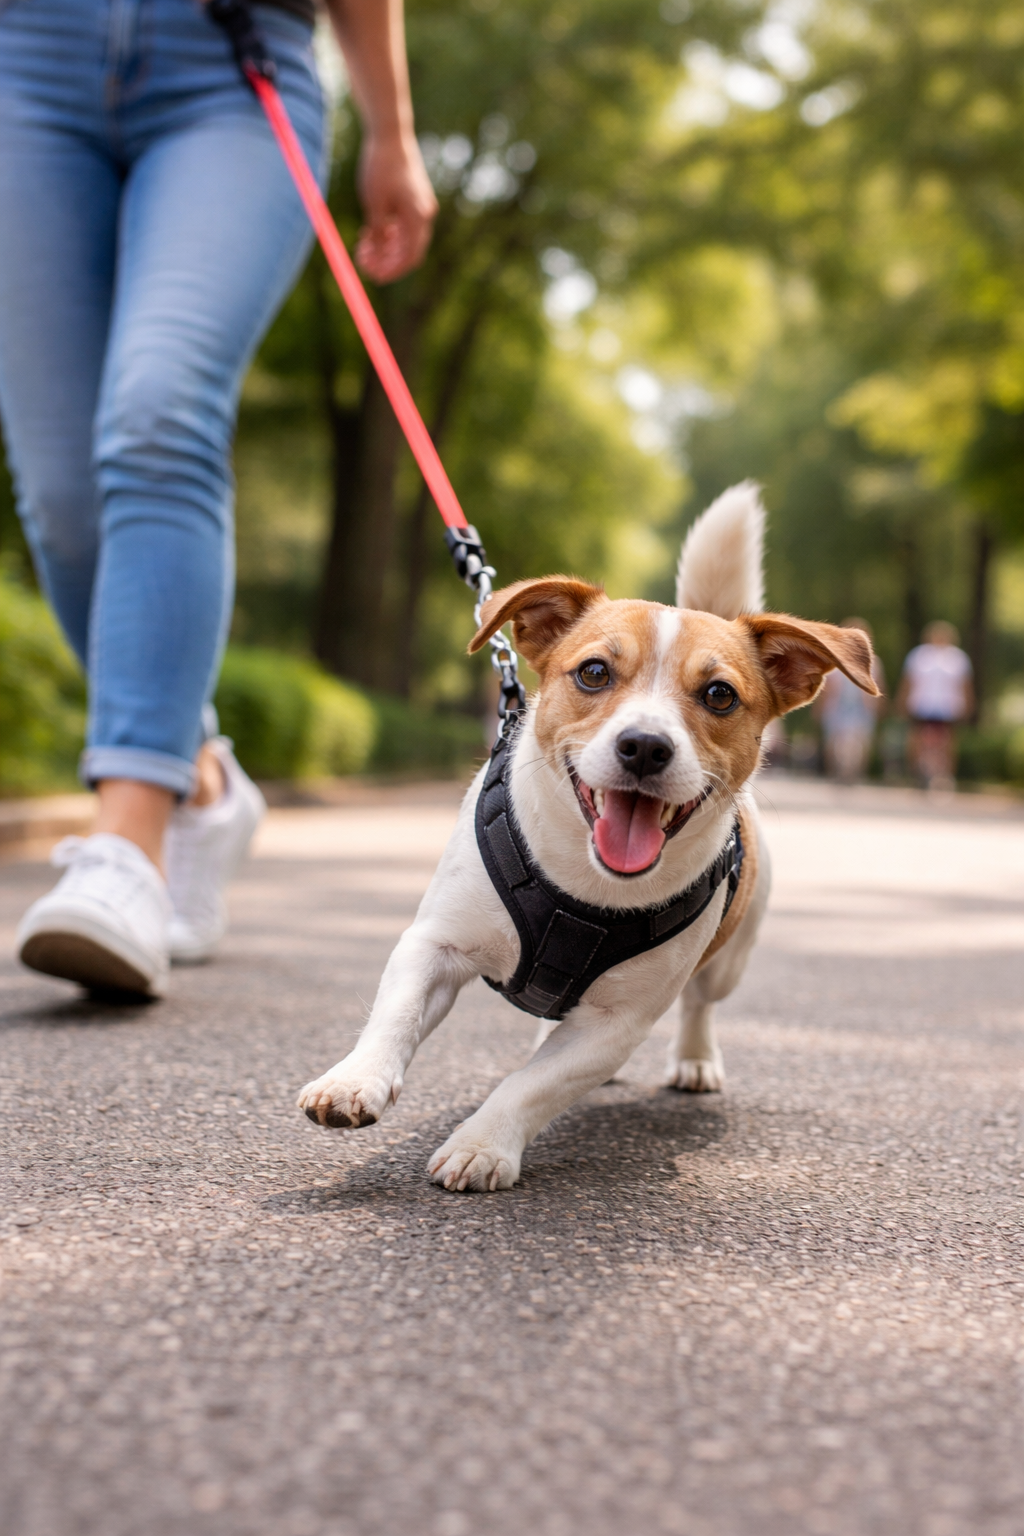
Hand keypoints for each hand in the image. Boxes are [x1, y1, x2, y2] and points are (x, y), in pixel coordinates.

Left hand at [356, 132, 437, 282]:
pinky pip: (402, 227)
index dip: (392, 271)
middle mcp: (423, 215)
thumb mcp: (374, 205)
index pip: (410, 257)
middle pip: (408, 251)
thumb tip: (372, 261)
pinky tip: (368, 232)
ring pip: (403, 240)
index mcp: (418, 217)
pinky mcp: (412, 201)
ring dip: (383, 249)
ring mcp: (419, 208)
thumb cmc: (381, 166)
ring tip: (361, 246)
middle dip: (386, 261)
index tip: (373, 277)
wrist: (390, 134)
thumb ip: (376, 235)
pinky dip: (387, 234)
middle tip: (361, 263)